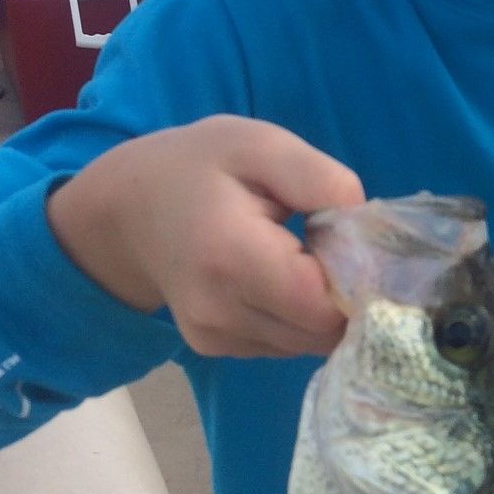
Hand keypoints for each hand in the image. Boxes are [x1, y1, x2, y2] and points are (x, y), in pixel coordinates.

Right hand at [47, 116, 365, 356]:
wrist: (128, 208)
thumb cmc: (199, 167)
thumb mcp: (260, 145)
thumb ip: (320, 179)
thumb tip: (366, 226)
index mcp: (231, 257)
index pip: (324, 304)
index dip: (357, 278)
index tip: (351, 239)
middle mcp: (219, 312)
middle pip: (322, 331)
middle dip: (345, 293)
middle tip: (330, 243)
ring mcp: (214, 338)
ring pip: (308, 344)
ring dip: (322, 306)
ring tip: (299, 255)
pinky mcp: (215, 348)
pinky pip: (285, 344)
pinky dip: (297, 316)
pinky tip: (278, 277)